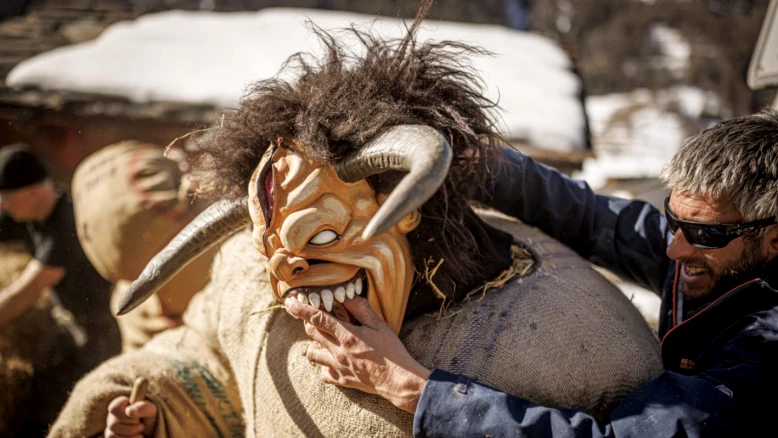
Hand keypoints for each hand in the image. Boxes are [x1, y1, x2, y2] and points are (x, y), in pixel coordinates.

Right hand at [105, 395, 157, 437]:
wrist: (151, 430)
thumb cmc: (150, 417)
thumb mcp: (151, 410)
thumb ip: (142, 408)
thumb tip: (128, 411)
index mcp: (120, 404)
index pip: (114, 408)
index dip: (126, 413)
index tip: (136, 414)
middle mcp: (112, 416)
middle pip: (113, 424)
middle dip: (132, 426)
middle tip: (142, 425)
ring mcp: (111, 428)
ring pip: (112, 435)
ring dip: (130, 435)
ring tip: (141, 433)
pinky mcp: (112, 437)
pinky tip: (138, 437)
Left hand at [285, 296, 430, 412]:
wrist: (398, 381)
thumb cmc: (391, 351)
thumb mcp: (379, 325)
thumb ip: (361, 309)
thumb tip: (347, 296)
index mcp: (347, 335)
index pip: (317, 318)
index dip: (302, 309)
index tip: (290, 302)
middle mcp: (338, 352)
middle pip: (311, 333)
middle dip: (307, 322)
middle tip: (311, 315)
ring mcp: (338, 368)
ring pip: (312, 354)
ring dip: (314, 344)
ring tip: (324, 339)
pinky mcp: (341, 380)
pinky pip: (323, 373)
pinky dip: (324, 366)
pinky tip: (332, 360)